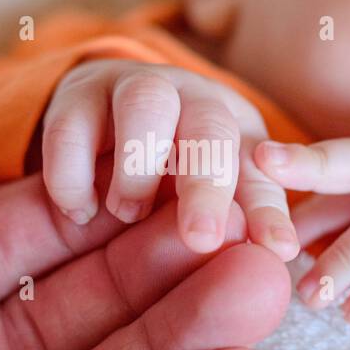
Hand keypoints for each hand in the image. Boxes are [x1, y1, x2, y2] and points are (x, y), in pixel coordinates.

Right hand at [38, 59, 298, 259]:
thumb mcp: (212, 202)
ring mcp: (135, 90)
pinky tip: (79, 211)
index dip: (268, 211)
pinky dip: (73, 173)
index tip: (278, 251)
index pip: (261, 175)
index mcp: (239, 134)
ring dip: (138, 166)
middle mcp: (194, 103)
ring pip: (146, 104)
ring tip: (127, 213)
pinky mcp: (77, 95)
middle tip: (201, 238)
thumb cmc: (173, 177)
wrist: (103, 119)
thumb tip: (277, 258)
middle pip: (211, 129)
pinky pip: (71, 126)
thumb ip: (238, 227)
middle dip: (207, 184)